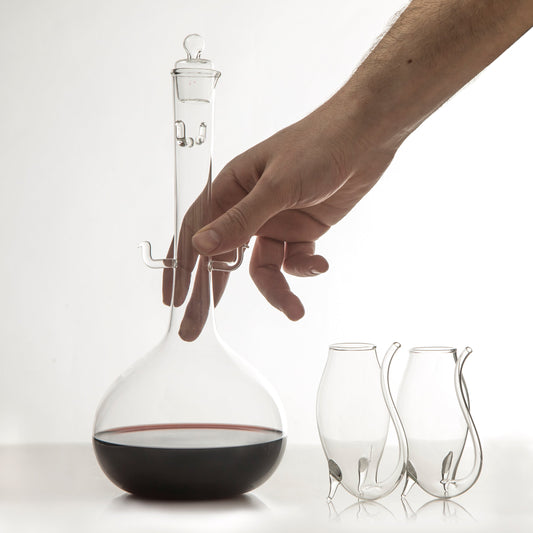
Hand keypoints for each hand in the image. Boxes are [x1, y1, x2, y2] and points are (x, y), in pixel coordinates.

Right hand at [163, 95, 397, 338]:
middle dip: (212, 293)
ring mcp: (276, 222)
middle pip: (223, 257)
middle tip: (196, 328)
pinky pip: (295, 261)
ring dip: (278, 289)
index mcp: (231, 189)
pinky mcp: (302, 230)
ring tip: (293, 310)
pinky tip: (321, 264)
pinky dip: (306, 268)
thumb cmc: (317, 145)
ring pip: (264, 267)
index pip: (196, 231)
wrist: (366, 136)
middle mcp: (249, 208)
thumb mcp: (277, 185)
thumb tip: (200, 246)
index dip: (182, 266)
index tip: (174, 299)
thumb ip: (241, 220)